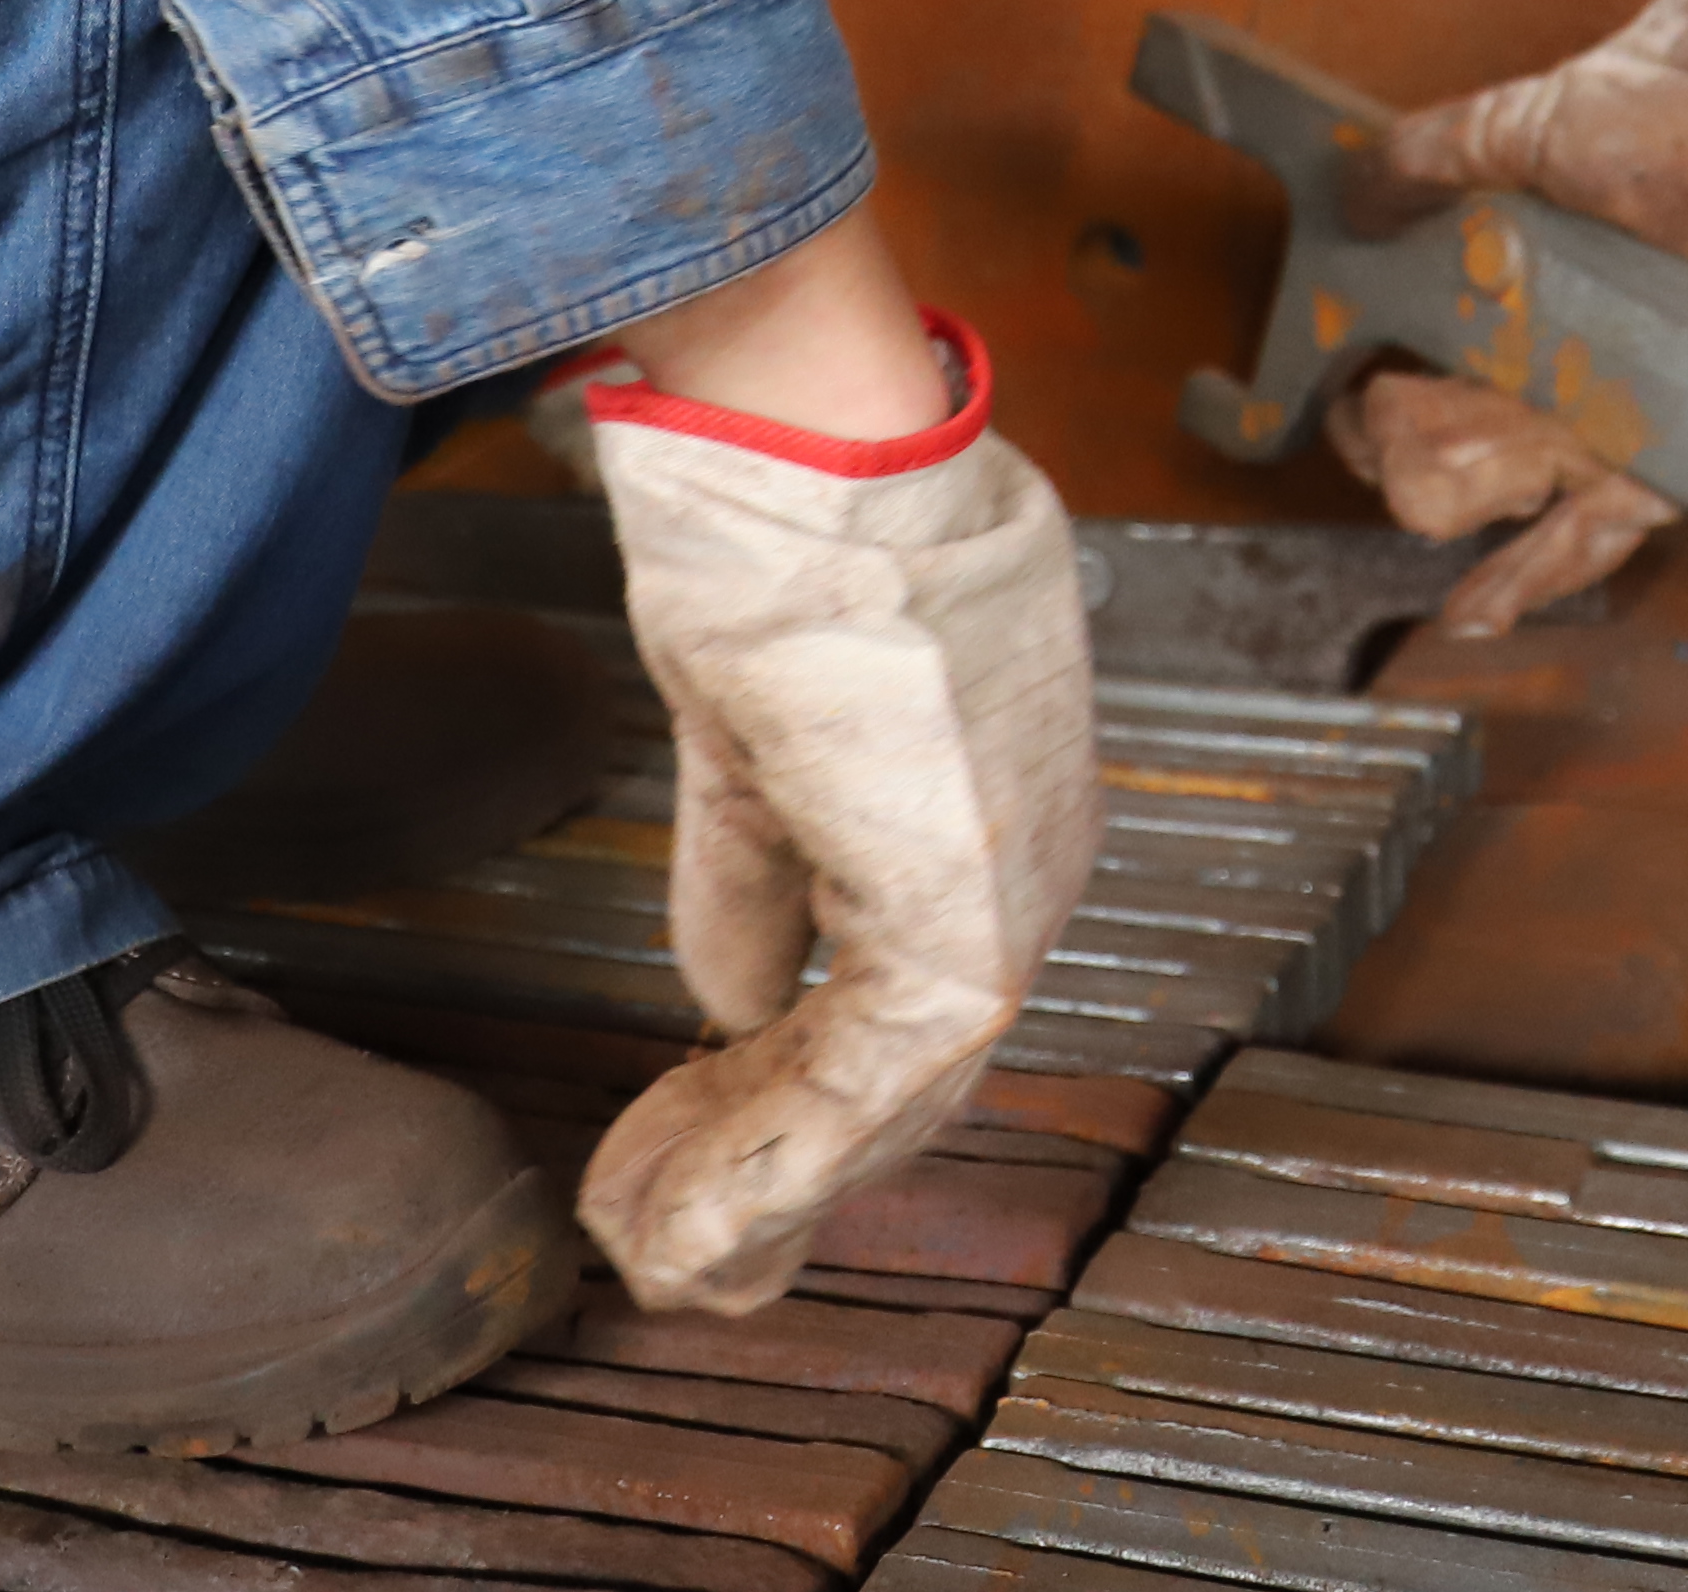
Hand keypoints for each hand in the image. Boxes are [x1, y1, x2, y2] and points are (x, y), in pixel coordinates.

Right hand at [571, 306, 1096, 1316]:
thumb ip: (756, 870)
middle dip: (779, 1169)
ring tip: (654, 1245)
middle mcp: (1033, 848)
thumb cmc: (783, 525)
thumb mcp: (755, 730)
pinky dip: (772, 1158)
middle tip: (676, 1247)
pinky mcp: (960, 909)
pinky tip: (688, 1207)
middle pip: (908, 1068)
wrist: (804, 441)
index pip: (909, 990)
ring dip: (759, 1182)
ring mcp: (1011, 881)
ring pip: (890, 1095)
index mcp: (997, 796)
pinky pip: (868, 1081)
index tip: (703, 1145)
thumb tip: (734, 999)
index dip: (802, 1088)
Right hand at [1324, 0, 1687, 631]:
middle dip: (1411, 455)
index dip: (1371, 397)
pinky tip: (1483, 605)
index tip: (1341, 392)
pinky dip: (1547, 565)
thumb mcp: (1532, 120)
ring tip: (1430, 502)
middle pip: (1458, 448)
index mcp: (1521, 294)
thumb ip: (1436, 155)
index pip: (1420, 373)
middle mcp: (1566, 363)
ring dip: (1467, 506)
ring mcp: (1624, 407)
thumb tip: (1353, 188)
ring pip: (1521, 492)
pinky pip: (1612, 522)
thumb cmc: (1677, 102)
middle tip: (1389, 429)